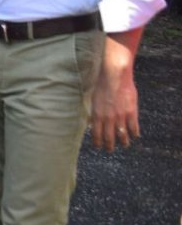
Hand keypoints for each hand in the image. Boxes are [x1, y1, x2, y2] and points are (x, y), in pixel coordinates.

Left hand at [90, 36, 139, 151]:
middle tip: (109, 150)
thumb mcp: (93, 99)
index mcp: (97, 115)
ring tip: (124, 145)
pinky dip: (134, 133)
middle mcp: (108, 118)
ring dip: (123, 142)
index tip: (98, 147)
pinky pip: (134, 127)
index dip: (97, 142)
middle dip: (109, 145)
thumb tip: (91, 120)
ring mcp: (121, 116)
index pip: (96, 134)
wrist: (114, 75)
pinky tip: (134, 136)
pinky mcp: (131, 112)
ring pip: (122, 135)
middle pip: (109, 137)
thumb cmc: (101, 84)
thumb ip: (93, 111)